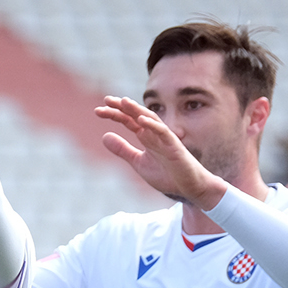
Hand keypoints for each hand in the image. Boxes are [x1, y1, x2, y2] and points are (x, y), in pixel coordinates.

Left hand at [95, 96, 227, 208]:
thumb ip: (123, 150)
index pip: (128, 121)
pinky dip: (152, 125)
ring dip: (137, 110)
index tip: (98, 111)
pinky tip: (141, 120)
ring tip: (123, 102)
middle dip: (122, 107)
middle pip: (137, 115)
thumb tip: (104, 136)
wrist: (189, 188)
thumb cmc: (166, 174)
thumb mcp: (138, 162)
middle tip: (106, 100)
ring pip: (150, 119)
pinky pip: (164, 132)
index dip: (114, 114)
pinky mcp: (174, 146)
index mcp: (146, 137)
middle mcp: (155, 134)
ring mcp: (165, 139)